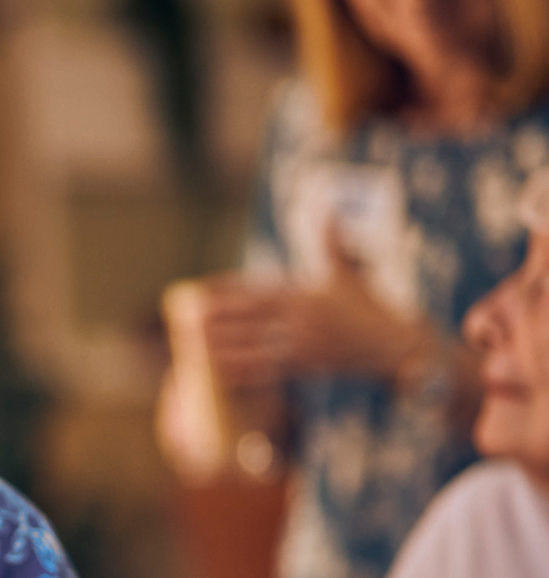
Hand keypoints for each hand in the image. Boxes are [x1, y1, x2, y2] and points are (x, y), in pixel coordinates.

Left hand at [202, 234, 433, 386]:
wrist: (397, 343)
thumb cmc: (367, 306)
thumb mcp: (346, 273)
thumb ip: (329, 241)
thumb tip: (325, 206)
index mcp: (303, 292)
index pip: (254, 290)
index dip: (222, 291)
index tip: (196, 292)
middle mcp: (300, 317)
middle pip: (246, 318)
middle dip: (213, 318)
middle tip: (180, 316)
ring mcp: (302, 344)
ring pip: (251, 345)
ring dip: (219, 345)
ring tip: (188, 342)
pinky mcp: (306, 366)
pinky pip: (266, 370)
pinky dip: (239, 371)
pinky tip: (215, 370)